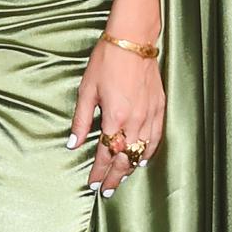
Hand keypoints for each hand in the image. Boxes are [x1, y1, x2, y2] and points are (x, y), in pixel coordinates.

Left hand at [68, 40, 164, 196]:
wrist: (132, 41)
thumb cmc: (106, 61)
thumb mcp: (86, 91)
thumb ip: (81, 120)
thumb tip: (73, 144)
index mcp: (114, 117)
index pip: (106, 154)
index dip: (99, 172)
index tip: (92, 184)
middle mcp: (135, 120)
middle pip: (125, 159)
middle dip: (115, 177)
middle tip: (106, 191)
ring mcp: (149, 114)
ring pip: (142, 151)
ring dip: (131, 168)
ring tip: (121, 179)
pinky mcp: (159, 107)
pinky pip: (156, 137)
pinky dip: (149, 152)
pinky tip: (143, 159)